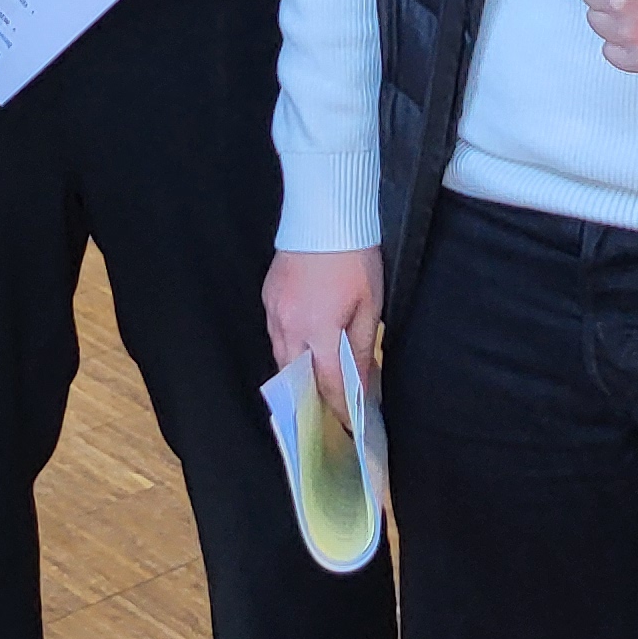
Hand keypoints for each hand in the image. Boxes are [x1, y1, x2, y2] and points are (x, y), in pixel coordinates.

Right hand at [264, 248, 382, 420]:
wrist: (324, 214)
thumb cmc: (354, 257)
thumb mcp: (369, 306)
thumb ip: (361, 349)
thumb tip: (362, 384)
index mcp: (317, 331)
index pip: (328, 384)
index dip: (339, 407)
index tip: (348, 424)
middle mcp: (289, 326)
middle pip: (296, 377)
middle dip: (312, 397)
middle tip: (328, 409)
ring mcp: (274, 310)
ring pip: (281, 356)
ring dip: (298, 373)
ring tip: (316, 382)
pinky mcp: (268, 296)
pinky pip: (275, 332)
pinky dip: (289, 346)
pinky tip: (304, 346)